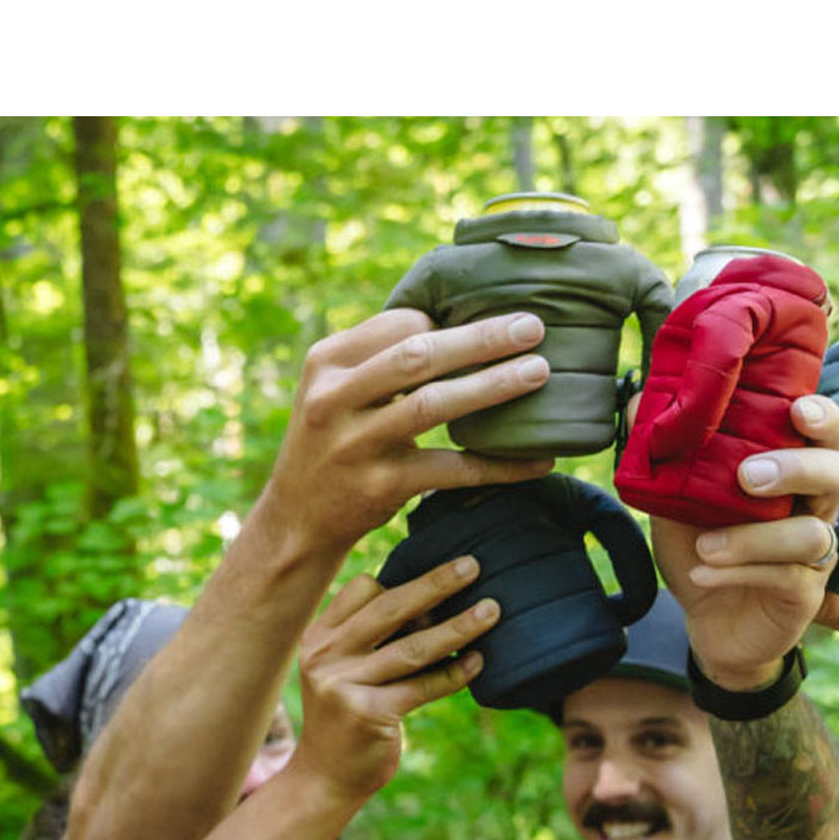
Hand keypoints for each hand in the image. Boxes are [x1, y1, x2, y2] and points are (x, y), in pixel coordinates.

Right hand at [261, 309, 555, 558]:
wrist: (299, 518)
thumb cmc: (337, 439)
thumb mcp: (337, 389)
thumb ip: (382, 357)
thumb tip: (464, 322)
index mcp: (326, 361)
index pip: (401, 323)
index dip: (452, 321)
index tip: (496, 324)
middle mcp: (333, 397)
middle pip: (418, 356)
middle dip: (481, 338)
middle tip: (534, 328)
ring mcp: (355, 443)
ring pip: (433, 405)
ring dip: (493, 386)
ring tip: (539, 373)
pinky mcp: (381, 486)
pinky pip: (452, 470)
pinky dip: (500, 466)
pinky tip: (539, 461)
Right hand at [287, 559, 498, 803]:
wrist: (325, 777)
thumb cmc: (349, 713)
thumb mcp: (346, 668)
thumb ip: (377, 637)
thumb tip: (438, 602)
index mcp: (320, 636)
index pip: (363, 589)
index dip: (403, 577)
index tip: (444, 570)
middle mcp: (326, 656)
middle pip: (391, 608)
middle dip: (436, 584)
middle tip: (473, 565)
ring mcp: (343, 685)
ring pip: (414, 648)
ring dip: (458, 627)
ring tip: (492, 611)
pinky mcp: (368, 714)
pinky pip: (423, 686)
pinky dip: (455, 673)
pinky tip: (480, 662)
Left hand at [652, 394, 838, 689]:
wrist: (705, 620)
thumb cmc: (702, 548)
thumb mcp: (676, 499)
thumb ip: (669, 454)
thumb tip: (643, 397)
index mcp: (791, 471)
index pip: (826, 433)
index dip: (823, 417)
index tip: (796, 410)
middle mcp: (814, 507)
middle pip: (838, 472)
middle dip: (798, 467)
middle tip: (748, 476)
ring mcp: (815, 553)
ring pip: (812, 534)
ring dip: (754, 537)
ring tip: (706, 546)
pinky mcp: (805, 594)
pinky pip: (784, 577)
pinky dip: (739, 571)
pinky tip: (703, 572)